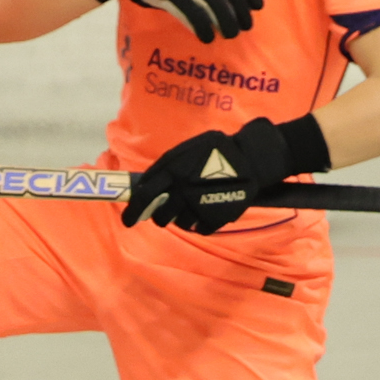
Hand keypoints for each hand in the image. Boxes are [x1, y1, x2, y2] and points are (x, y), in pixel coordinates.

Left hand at [124, 117, 312, 233]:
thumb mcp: (186, 150)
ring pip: (179, 223)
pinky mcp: (215, 218)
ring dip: (180, 218)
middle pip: (160, 215)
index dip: (132, 210)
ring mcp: (198, 206)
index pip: (143, 196)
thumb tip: (147, 184)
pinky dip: (199, 223)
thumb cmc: (216, 150)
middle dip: (158, 216)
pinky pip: (199, 228)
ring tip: (189, 208)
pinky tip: (204, 212)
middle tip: (162, 214)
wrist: (250, 159)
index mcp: (171, 170)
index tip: (128, 219)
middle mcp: (181, 190)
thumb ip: (166, 167)